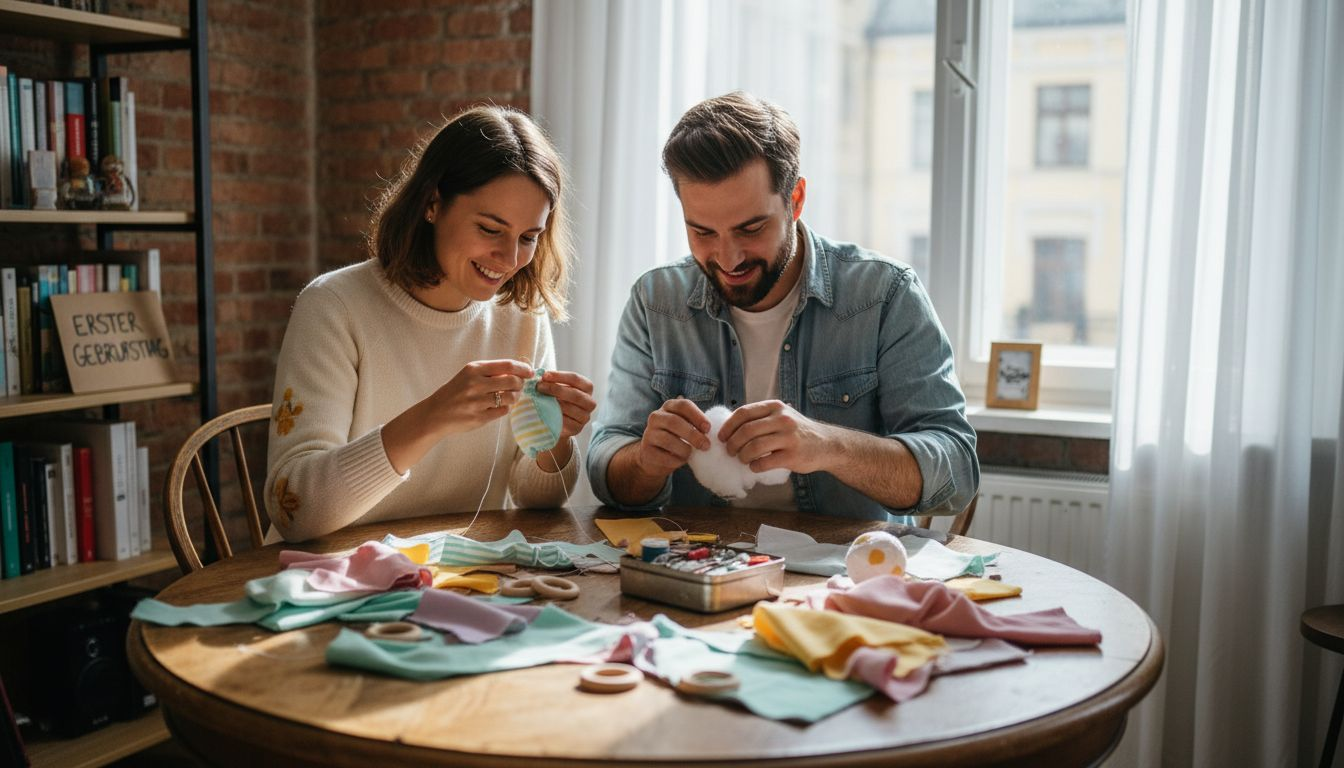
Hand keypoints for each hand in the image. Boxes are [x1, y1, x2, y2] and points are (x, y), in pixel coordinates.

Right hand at [429, 359, 533, 433]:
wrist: (436, 413)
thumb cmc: (456, 391)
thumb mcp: (469, 375)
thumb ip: (491, 371)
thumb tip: (519, 369)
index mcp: (474, 369)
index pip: (507, 366)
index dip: (523, 369)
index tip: (530, 372)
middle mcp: (476, 384)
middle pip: (513, 381)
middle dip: (520, 384)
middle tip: (519, 386)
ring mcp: (477, 402)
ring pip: (510, 397)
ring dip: (515, 397)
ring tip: (510, 396)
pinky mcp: (479, 418)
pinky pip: (503, 411)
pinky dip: (505, 408)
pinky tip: (499, 406)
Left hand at [536, 370, 596, 439]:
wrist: (558, 420)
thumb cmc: (558, 398)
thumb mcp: (558, 387)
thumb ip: (552, 381)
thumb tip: (539, 375)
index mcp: (587, 387)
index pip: (575, 378)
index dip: (559, 376)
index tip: (544, 375)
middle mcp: (590, 402)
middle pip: (575, 394)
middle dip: (555, 389)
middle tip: (539, 387)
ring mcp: (585, 417)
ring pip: (570, 408)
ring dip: (552, 403)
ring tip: (539, 399)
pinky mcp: (577, 428)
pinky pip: (565, 422)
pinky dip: (554, 416)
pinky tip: (544, 412)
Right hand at [634, 398, 710, 479]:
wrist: (654, 457)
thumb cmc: (676, 438)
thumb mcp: (685, 426)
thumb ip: (696, 424)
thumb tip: (713, 428)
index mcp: (668, 407)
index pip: (683, 405)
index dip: (697, 416)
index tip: (708, 428)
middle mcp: (656, 417)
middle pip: (675, 422)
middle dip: (693, 434)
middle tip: (706, 445)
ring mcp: (649, 434)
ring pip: (668, 440)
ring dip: (685, 449)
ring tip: (692, 454)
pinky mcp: (647, 451)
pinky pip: (664, 456)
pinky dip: (676, 460)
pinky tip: (681, 460)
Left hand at [719, 400, 834, 473]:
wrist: (827, 444)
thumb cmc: (798, 431)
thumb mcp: (782, 416)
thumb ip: (761, 418)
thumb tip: (730, 428)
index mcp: (775, 407)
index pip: (743, 413)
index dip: (728, 426)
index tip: (721, 437)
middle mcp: (782, 419)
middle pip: (746, 431)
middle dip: (732, 443)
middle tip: (730, 451)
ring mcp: (788, 437)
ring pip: (754, 447)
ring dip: (742, 456)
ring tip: (742, 459)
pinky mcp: (793, 455)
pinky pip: (765, 462)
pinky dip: (755, 466)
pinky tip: (755, 467)